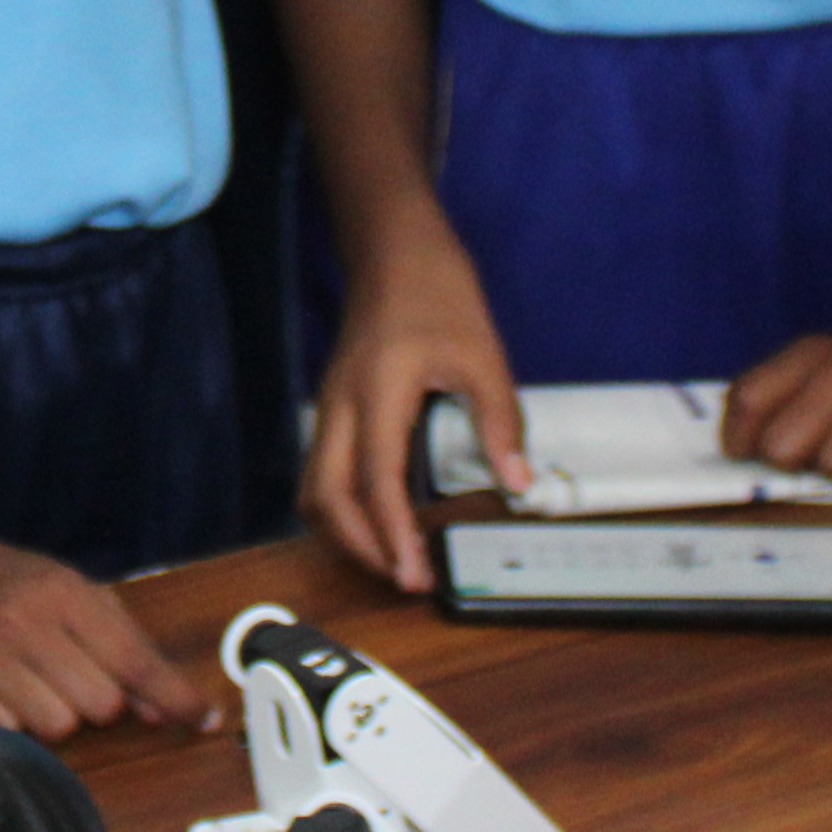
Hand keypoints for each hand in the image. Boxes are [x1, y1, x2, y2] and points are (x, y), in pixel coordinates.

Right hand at [0, 495, 210, 740]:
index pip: (135, 659)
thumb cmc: (2, 581)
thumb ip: (120, 641)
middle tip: (72, 680)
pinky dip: (12, 726)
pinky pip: (7, 734)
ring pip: (57, 727)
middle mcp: (25, 622)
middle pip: (101, 704)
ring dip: (53, 717)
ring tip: (31, 686)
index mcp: (63, 593)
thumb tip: (163, 707)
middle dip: (97, 702)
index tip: (201, 719)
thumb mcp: (66, 588)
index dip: (174, 696)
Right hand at [304, 218, 519, 592]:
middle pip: (326, 495)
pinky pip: (321, 472)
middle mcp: (342, 405)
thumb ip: (500, 422)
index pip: (376, 480)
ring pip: (314, 488)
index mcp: (378, 392)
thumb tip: (518, 486)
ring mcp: (331, 407)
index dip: (391, 534)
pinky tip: (376, 520)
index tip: (412, 576)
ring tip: (391, 558)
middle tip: (405, 578)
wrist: (395, 253)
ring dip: (345, 533)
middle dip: (361, 547)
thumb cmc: (438, 296)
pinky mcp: (333, 409)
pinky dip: (340, 508)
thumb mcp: (483, 356)